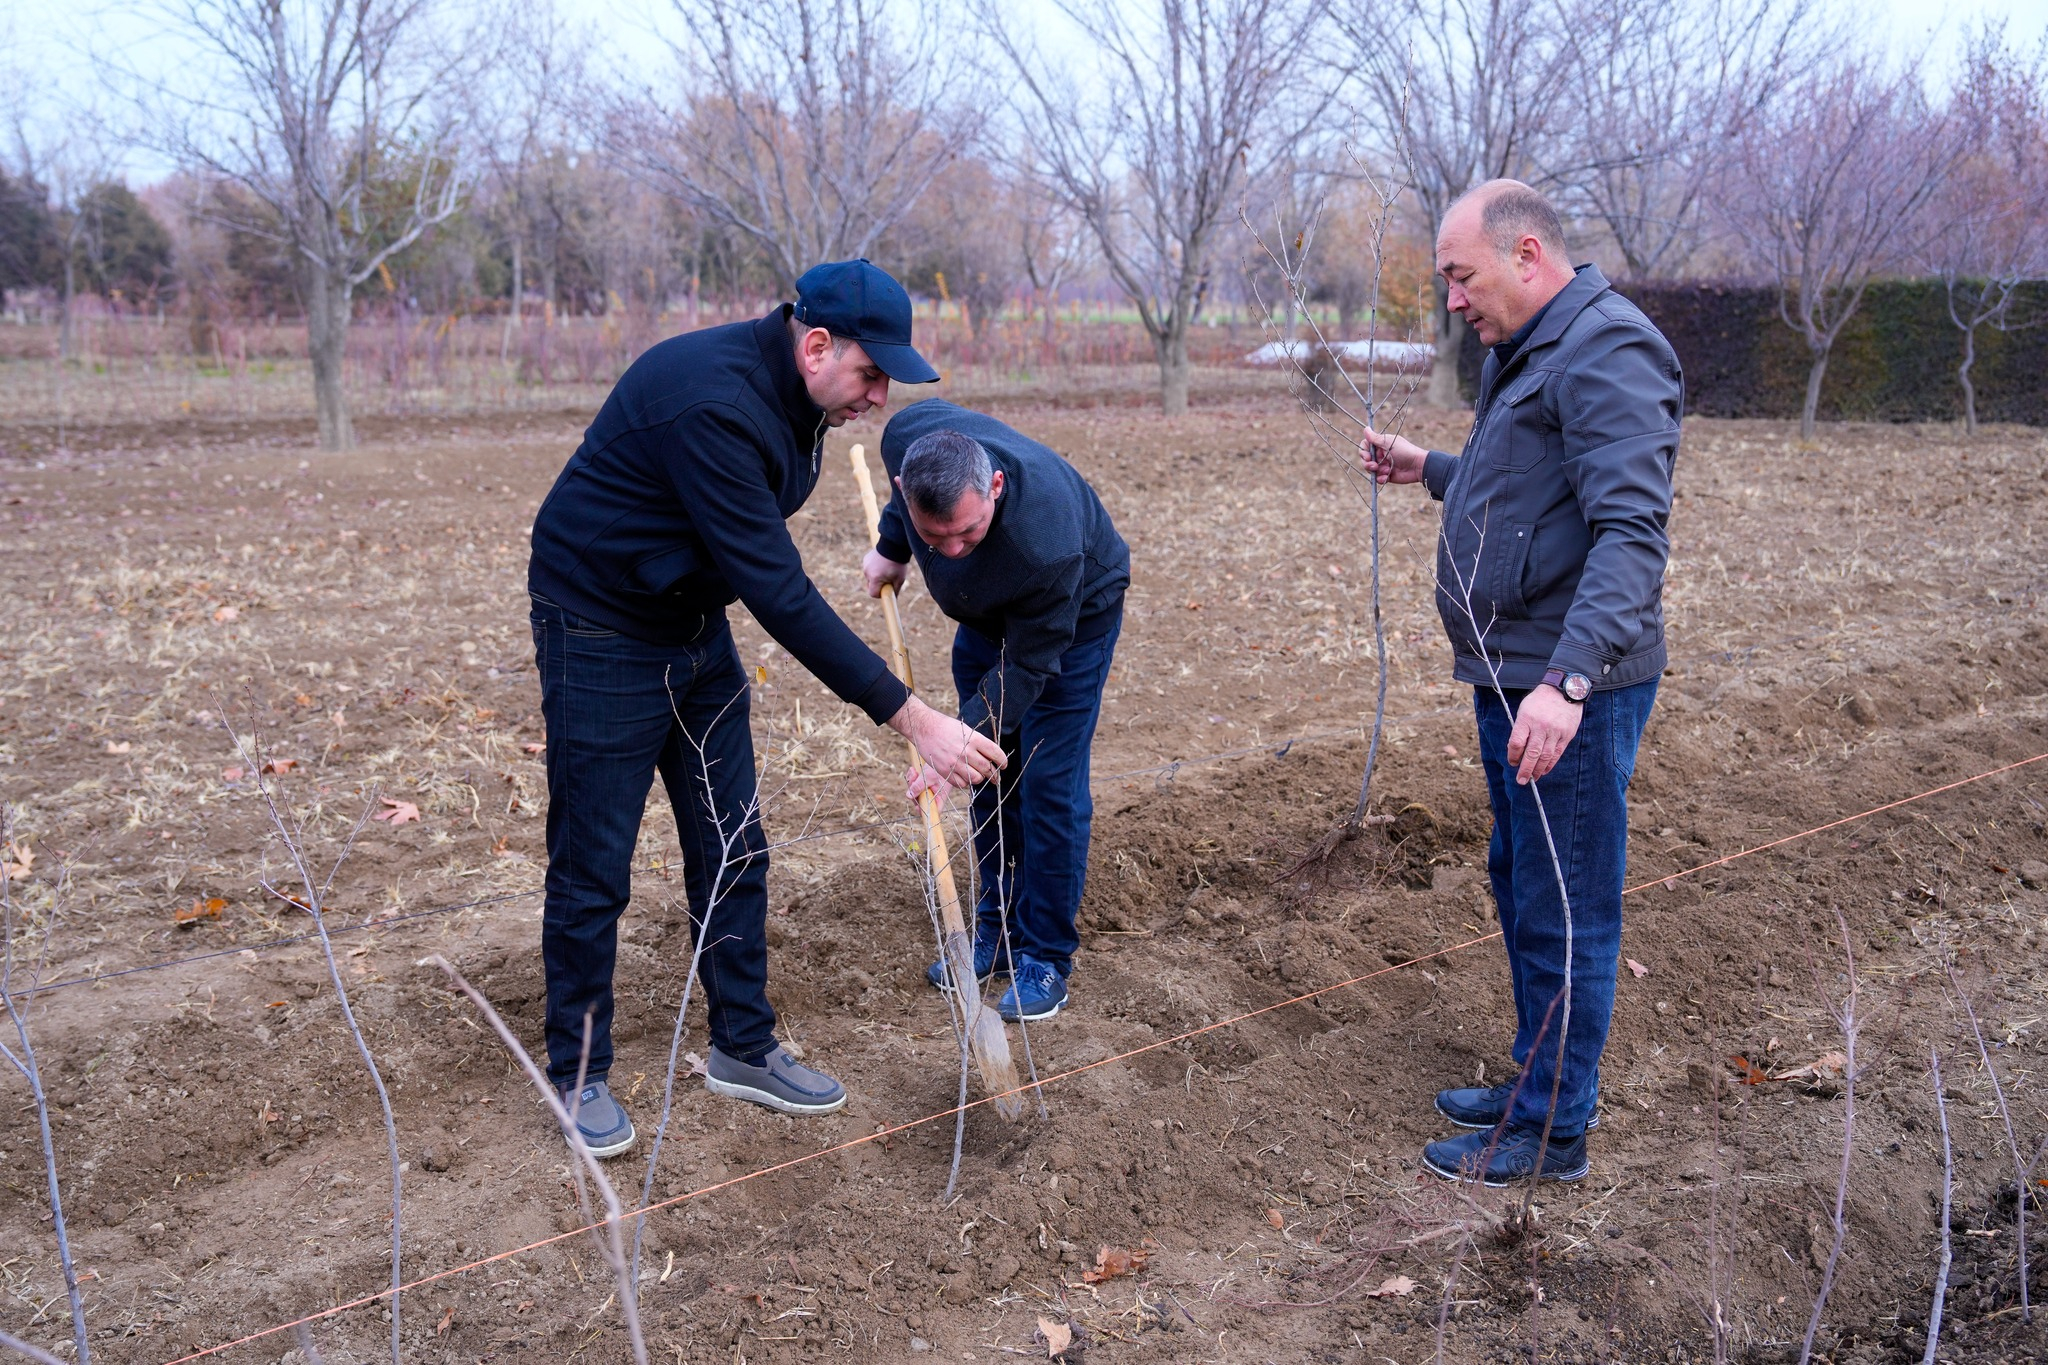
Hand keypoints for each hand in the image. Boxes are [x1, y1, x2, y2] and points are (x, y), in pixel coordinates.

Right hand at [863, 549, 908, 598]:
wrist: (894, 546)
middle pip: (870, 585)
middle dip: (878, 585)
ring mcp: (865, 565)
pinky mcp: (865, 559)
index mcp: (875, 578)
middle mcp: (867, 572)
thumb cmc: (897, 564)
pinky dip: (874, 568)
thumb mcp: (900, 579)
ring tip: (886, 568)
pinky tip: (882, 563)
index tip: (886, 590)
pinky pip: (869, 568)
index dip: (879, 594)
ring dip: (876, 576)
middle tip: (888, 579)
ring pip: (870, 577)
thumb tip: (893, 599)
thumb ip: (895, 591)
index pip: (872, 593)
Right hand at [887, 695, 1005, 788]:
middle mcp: (966, 752)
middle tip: (994, 776)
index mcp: (974, 739)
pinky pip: (961, 783)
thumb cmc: (947, 728)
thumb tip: (992, 758)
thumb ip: (979, 744)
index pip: (996, 754)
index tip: (1003, 765)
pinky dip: (966, 782)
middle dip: (993, 774)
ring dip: (979, 778)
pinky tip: (965, 777)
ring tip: (978, 775)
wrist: (925, 728)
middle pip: (987, 768)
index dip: (1002, 761)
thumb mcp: (967, 730)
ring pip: (976, 778)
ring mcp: (955, 763)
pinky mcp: (945, 771)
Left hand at [905, 763, 954, 806]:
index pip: (931, 812)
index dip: (923, 811)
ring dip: (911, 781)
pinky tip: (913, 770)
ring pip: (914, 793)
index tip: (916, 806)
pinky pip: (913, 786)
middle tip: (914, 777)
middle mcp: (933, 798)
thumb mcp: (929, 777)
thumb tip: (909, 796)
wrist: (941, 760)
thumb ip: (919, 786)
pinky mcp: (923, 786)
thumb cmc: (939, 769)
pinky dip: (912, 778)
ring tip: (913, 771)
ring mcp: (927, 792)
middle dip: (913, 790)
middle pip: (919, 802)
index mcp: (939, 799)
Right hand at [1359, 425, 1427, 484]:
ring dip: (1376, 471)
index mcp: (1380, 445)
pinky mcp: (1386, 475)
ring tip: (1386, 470)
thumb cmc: (1405, 451)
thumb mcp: (1389, 443)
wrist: (1417, 466)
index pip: (1365, 446)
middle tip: (1374, 466)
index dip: (1363, 451)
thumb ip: (1375, 438)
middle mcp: (1380, 455)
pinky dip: (1380, 478)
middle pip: (1365, 459)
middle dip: (1367, 464)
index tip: (1368, 456)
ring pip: (1370, 470)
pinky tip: (1387, 477)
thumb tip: (1365, 428)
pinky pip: (1377, 478)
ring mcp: (1383, 465)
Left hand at [1506, 684, 1581, 784]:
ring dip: (1538, 770)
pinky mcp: (1566, 735)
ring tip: (1532, 778)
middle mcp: (1541, 726)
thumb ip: (1520, 729)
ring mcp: (1555, 731)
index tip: (1512, 762)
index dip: (1513, 755)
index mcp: (1527, 718)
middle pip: (1531, 753)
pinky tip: (1544, 770)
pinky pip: (1557, 753)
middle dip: (1525, 769)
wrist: (1564, 690)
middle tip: (1521, 780)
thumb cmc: (1539, 701)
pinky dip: (1550, 764)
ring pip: (1545, 756)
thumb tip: (1517, 751)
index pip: (1517, 742)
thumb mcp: (1524, 710)